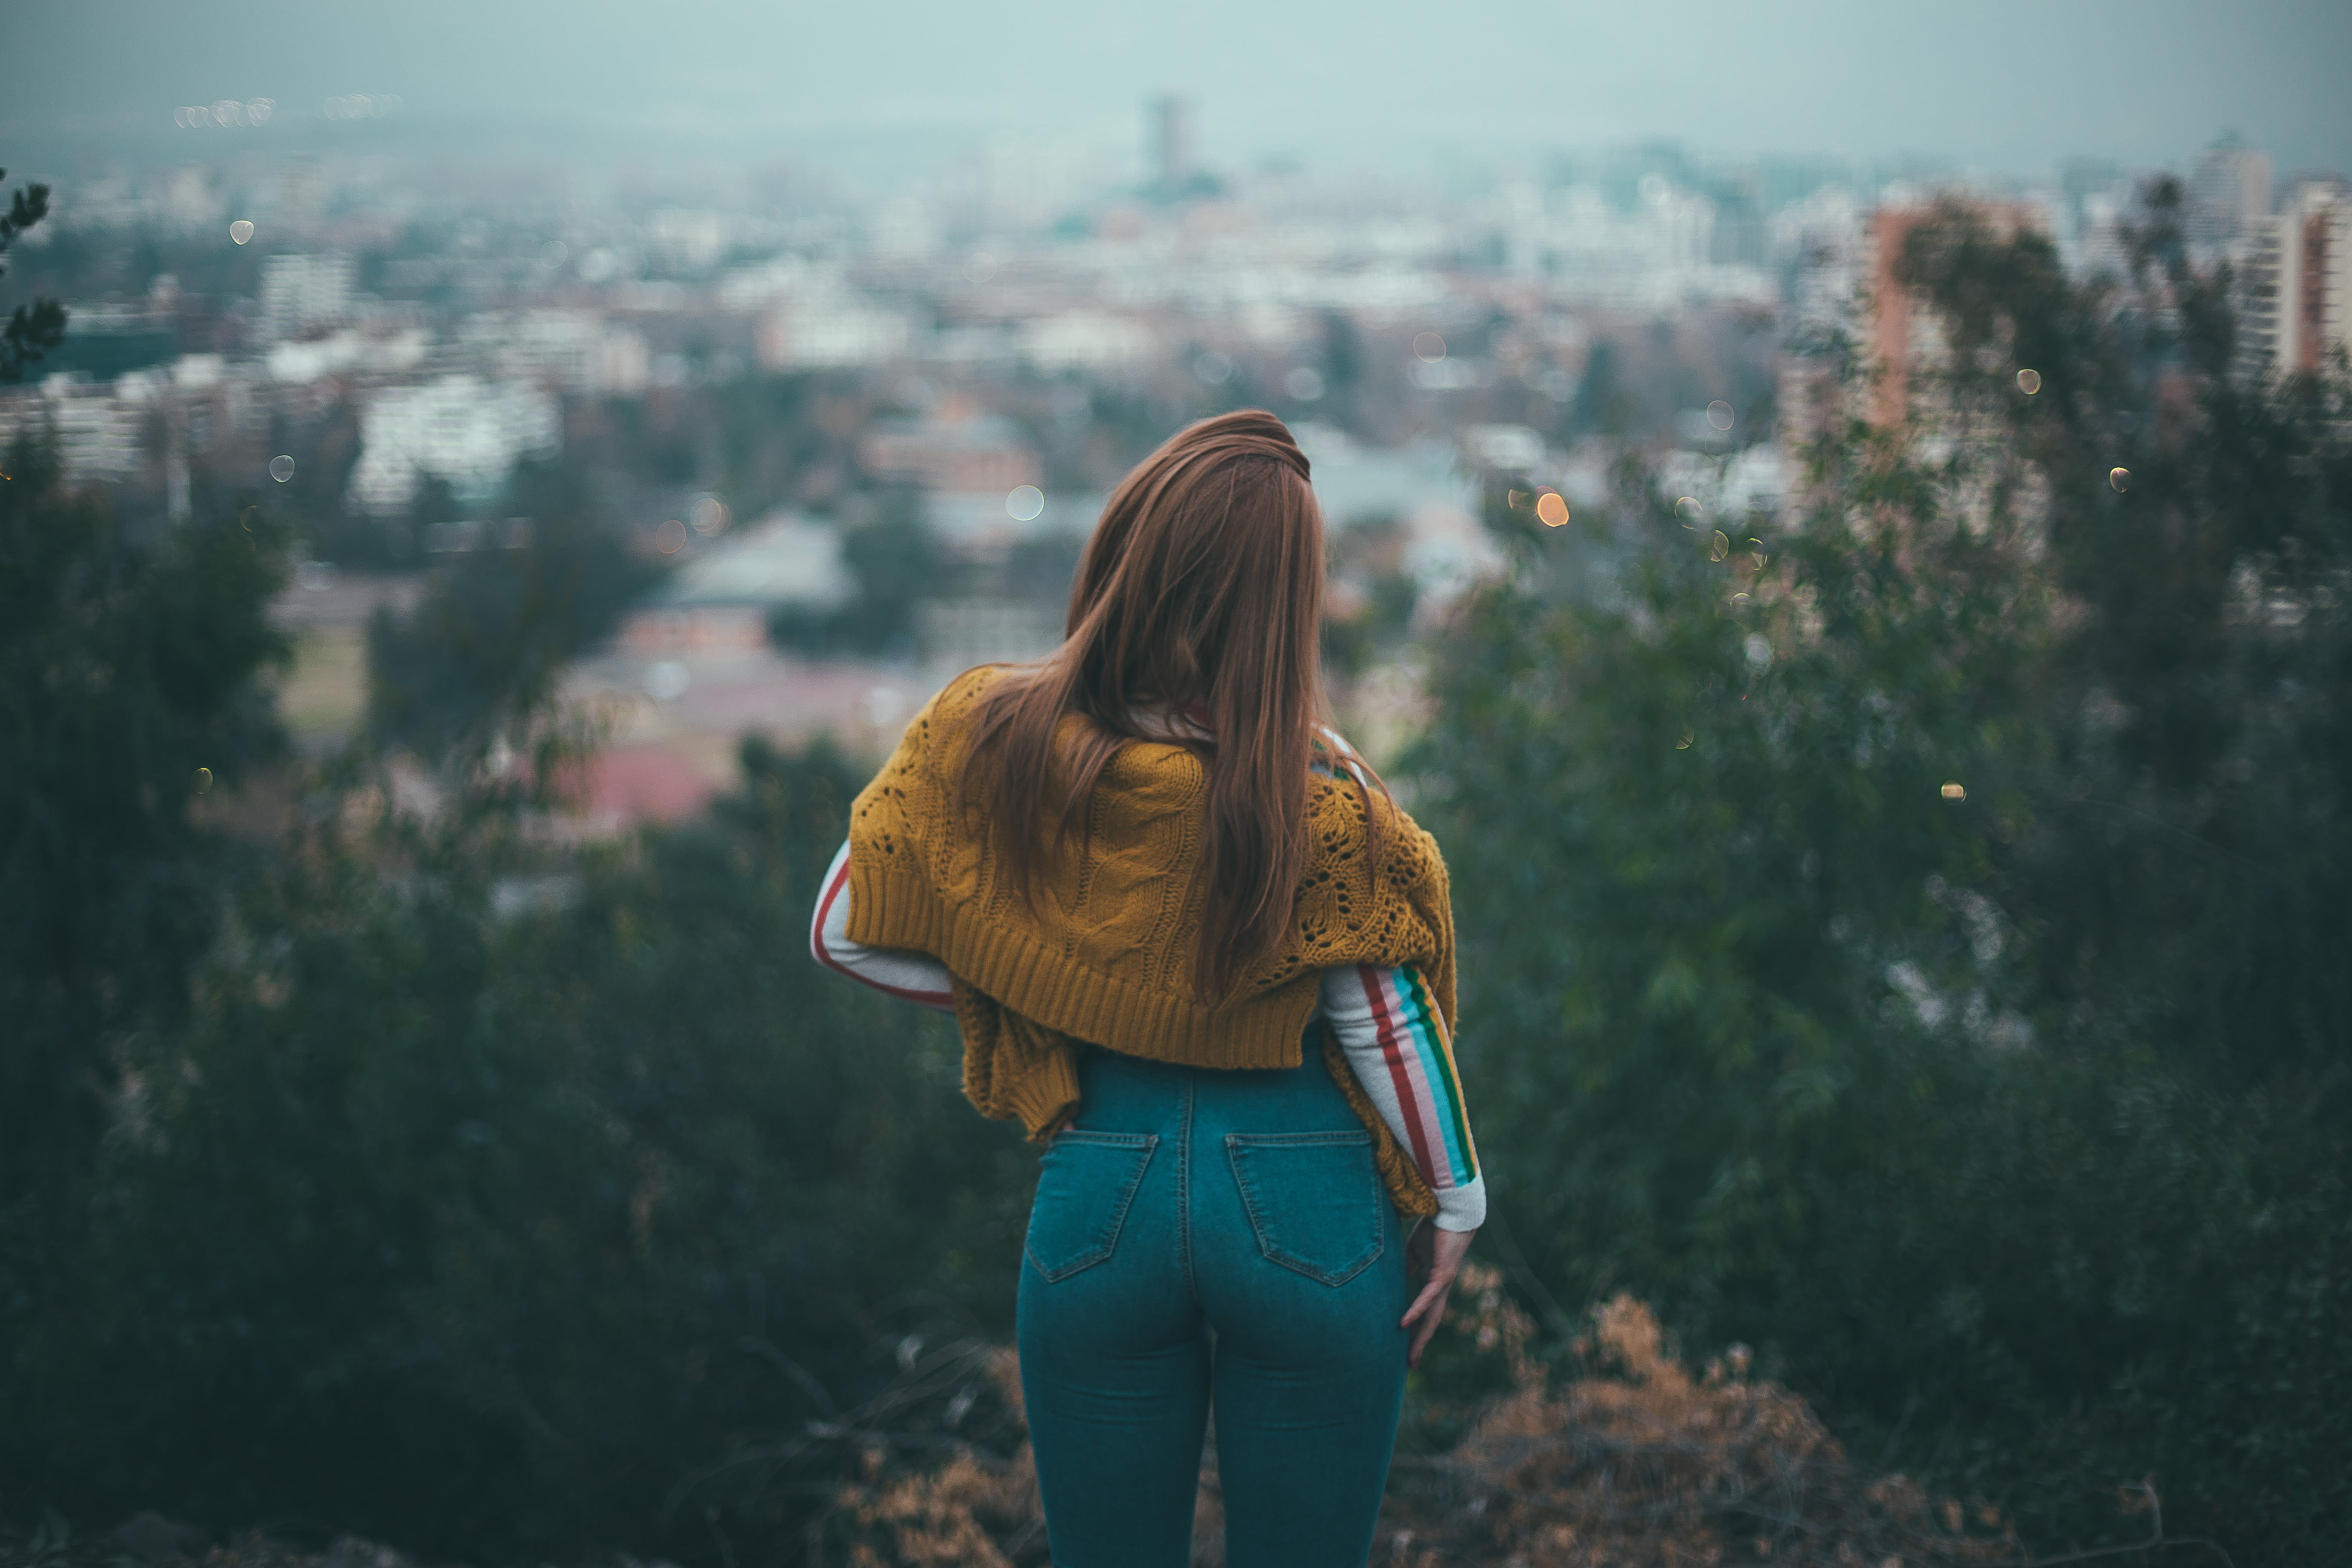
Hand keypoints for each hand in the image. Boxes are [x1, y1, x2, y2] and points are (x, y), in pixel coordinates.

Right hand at [1400, 1221, 1474, 1368]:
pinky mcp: (1442, 1274)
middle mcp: (1439, 1288)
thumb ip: (1407, 1267)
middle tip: (1411, 1365)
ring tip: (1411, 1357)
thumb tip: (1394, 1280)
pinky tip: (1404, 1324)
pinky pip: (1427, 1297)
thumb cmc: (1435, 1228)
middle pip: (1429, 1323)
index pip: (1423, 1313)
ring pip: (1432, 1317)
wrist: (1452, 1211)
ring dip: (1421, 1338)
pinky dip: (1416, 1311)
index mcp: (1432, 1283)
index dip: (1416, 1331)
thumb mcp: (1414, 1252)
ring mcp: (1442, 1283)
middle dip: (1419, 1344)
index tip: (1407, 1349)